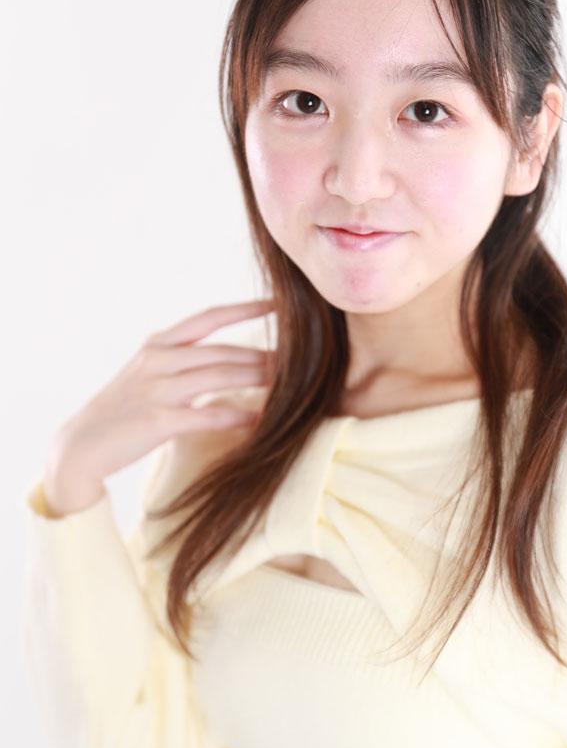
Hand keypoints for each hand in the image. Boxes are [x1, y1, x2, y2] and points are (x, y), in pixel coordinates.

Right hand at [43, 299, 273, 514]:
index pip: (210, 317)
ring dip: (257, 379)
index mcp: (159, 343)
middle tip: (303, 357)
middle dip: (264, 354)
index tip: (280, 302)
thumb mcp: (151, 373)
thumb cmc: (125, 409)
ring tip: (291, 383)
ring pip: (219, 377)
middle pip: (223, 351)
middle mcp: (159, 360)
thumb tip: (237, 361)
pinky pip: (206, 415)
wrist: (82, 444)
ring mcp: (157, 389)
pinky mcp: (158, 420)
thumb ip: (188, 362)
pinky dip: (236, 416)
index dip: (246, 308)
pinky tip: (260, 420)